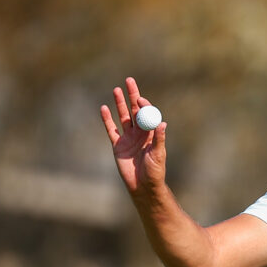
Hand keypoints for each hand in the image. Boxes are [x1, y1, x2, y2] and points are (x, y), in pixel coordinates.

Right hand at [100, 77, 166, 198]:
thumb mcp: (158, 154)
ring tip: (116, 89)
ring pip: (123, 116)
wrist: (142, 186)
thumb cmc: (155, 171)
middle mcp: (139, 133)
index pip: (147, 114)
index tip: (139, 98)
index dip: (143, 104)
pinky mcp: (118, 145)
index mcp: (151, 133)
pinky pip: (111, 130)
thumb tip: (162, 123)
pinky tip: (104, 108)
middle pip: (135, 110)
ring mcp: (128, 138)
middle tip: (129, 80)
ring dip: (119, 103)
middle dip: (132, 95)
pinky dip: (107, 119)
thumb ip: (159, 139)